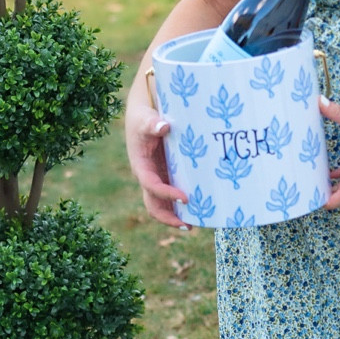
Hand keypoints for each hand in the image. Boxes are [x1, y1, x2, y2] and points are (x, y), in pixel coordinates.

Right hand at [125, 95, 191, 230]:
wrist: (143, 113)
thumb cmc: (144, 116)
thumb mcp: (146, 118)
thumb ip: (153, 123)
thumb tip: (163, 127)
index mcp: (141, 166)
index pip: (152, 186)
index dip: (167, 194)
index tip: (185, 198)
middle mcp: (147, 176)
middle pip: (153, 205)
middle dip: (169, 217)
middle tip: (188, 225)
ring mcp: (156, 178)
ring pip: (162, 204)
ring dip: (176, 216)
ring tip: (194, 224)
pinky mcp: (165, 176)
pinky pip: (171, 196)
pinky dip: (181, 205)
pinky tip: (198, 209)